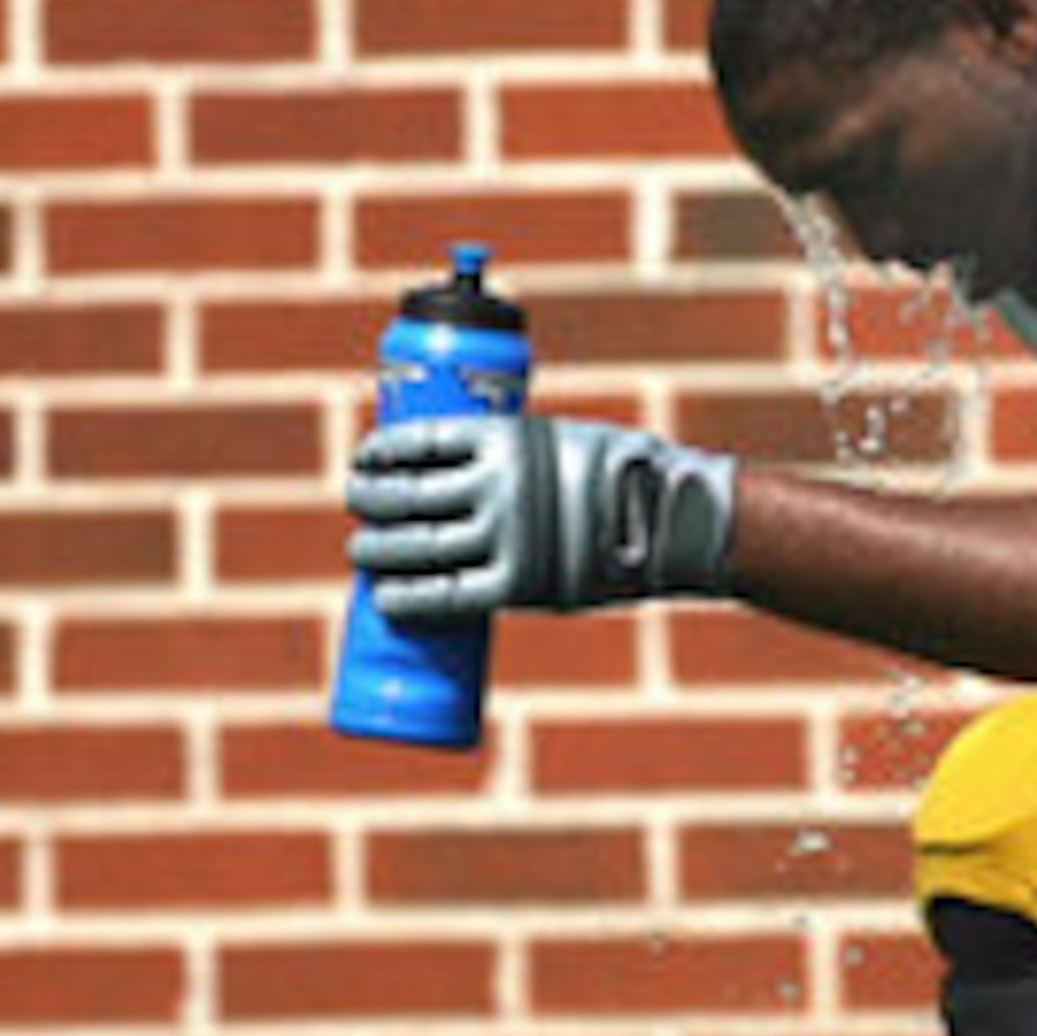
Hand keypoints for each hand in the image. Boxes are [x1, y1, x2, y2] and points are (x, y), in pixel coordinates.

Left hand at [345, 414, 738, 619]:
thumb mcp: (564, 441)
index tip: (364, 458)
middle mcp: (500, 484)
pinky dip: (409, 599)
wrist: (678, 524)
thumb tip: (476, 470)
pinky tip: (386, 598)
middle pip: (409, 495)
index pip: (420, 440)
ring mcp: (508, 536)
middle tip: (358, 504)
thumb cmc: (624, 477)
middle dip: (370, 500)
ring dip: (376, 551)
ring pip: (419, 547)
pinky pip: (449, 596)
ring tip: (362, 553)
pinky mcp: (521, 585)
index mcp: (506, 436)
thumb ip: (516, 457)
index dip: (381, 451)